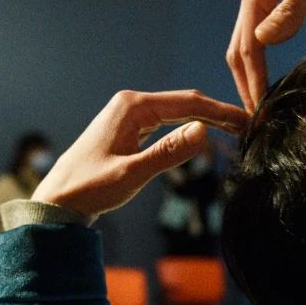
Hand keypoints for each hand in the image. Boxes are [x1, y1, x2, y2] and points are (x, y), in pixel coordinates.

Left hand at [33, 90, 246, 219]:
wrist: (57, 201)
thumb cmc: (88, 188)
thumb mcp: (133, 173)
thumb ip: (169, 152)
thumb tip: (204, 130)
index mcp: (132, 106)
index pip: (188, 103)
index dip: (220, 112)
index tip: (247, 121)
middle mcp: (131, 104)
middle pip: (185, 103)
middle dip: (217, 113)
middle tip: (248, 126)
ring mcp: (129, 115)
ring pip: (177, 112)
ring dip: (204, 119)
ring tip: (233, 130)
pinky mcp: (128, 129)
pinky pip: (166, 122)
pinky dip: (187, 128)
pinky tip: (202, 135)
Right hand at [227, 0, 305, 110]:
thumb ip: (291, 11)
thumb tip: (265, 42)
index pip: (248, 45)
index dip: (252, 80)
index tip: (259, 109)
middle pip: (238, 48)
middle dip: (244, 84)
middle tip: (254, 119)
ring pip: (246, 44)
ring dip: (249, 75)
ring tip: (258, 106)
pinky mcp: (273, 0)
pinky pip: (259, 36)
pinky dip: (259, 61)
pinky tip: (266, 79)